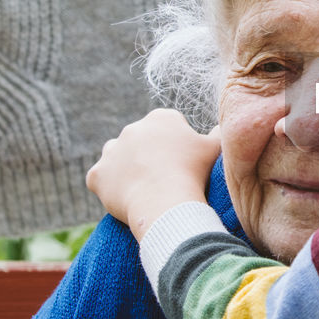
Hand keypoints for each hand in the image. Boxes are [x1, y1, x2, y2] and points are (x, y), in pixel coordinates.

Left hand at [86, 109, 221, 240]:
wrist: (166, 201)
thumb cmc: (194, 172)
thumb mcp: (217, 148)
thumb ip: (218, 134)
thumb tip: (222, 128)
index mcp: (161, 118)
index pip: (168, 128)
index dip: (177, 146)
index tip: (184, 163)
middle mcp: (132, 128)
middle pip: (141, 141)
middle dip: (150, 155)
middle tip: (166, 178)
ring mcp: (111, 151)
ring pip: (117, 156)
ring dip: (126, 167)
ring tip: (144, 187)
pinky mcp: (96, 174)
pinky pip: (100, 179)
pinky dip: (110, 187)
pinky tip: (126, 197)